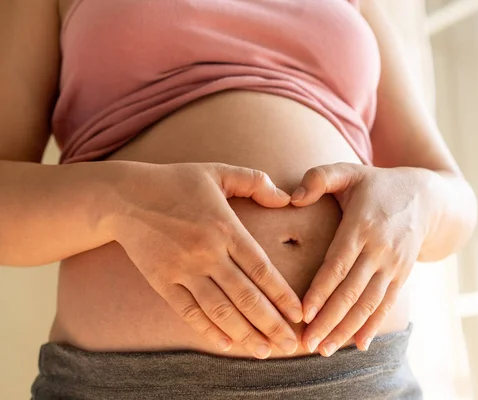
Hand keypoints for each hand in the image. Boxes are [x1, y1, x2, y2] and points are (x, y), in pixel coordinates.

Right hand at [107, 162, 303, 358]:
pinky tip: (225, 344)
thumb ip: (255, 181)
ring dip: (244, 333)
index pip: (261, 269)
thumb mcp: (218, 172)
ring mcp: (183, 270)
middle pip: (246, 297)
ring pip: (220, 310)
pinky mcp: (161, 281)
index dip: (282, 295)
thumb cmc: (176, 182)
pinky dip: (207, 330)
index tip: (299, 314)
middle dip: (271, 324)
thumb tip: (286, 198)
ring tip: (264, 351)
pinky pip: (187, 311)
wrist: (124, 196)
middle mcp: (207, 253)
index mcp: (226, 228)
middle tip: (290, 345)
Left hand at [291, 163, 432, 356]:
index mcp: (361, 225)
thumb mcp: (350, 171)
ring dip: (347, 329)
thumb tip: (293, 198)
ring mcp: (394, 265)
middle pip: (351, 291)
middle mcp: (379, 249)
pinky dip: (373, 326)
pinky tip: (358, 346)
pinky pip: (387, 304)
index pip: (338, 264)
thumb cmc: (378, 184)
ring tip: (325, 350)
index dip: (321, 291)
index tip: (304, 314)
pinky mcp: (402, 275)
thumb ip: (319, 178)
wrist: (428, 198)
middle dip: (329, 320)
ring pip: (369, 304)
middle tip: (307, 343)